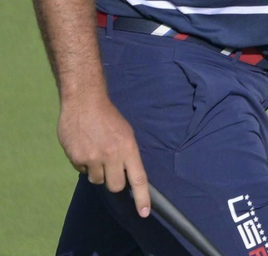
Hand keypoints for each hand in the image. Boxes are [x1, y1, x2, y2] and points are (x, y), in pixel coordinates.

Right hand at [59, 92, 149, 216]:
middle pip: (115, 186)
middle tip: (111, 169)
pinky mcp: (76, 158)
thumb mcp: (126, 133)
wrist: (85, 102)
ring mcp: (93, 158)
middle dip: (114, 182)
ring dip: (97, 172)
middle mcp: (112, 156)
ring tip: (96, 152)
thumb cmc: (109, 117)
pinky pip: (81, 171)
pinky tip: (84, 148)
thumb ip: (126, 154)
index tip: (143, 213)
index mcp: (129, 149)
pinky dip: (83, 164)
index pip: (138, 179)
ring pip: (97, 180)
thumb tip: (126, 175)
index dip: (142, 197)